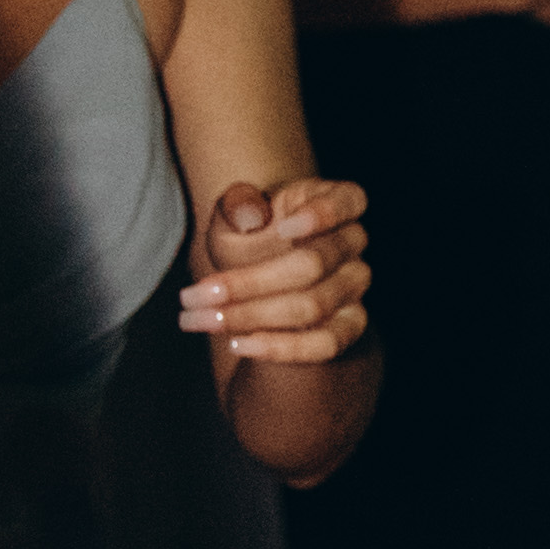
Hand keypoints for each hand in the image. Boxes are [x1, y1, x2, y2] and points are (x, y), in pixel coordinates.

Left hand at [180, 173, 370, 361]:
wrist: (257, 277)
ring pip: (312, 307)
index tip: (282, 228)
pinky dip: (280, 348)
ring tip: (201, 319)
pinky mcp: (349, 326)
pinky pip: (325, 344)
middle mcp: (352, 243)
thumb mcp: (234, 213)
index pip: (349, 201)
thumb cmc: (249, 234)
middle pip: (313, 265)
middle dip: (248, 283)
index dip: (322, 215)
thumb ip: (239, 203)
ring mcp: (354, 286)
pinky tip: (238, 344)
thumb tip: (250, 215)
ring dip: (250, 317)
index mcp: (336, 202)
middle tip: (195, 294)